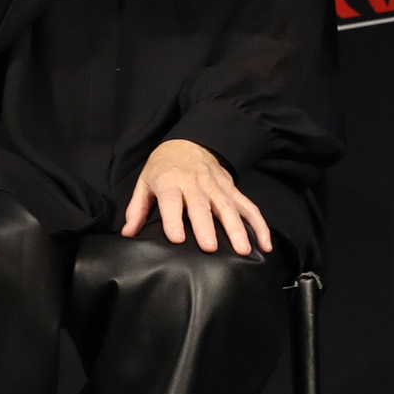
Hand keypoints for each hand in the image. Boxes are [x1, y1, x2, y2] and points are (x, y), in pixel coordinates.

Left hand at [123, 138, 271, 256]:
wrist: (189, 142)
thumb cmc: (164, 167)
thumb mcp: (145, 182)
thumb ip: (137, 209)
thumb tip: (128, 233)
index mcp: (170, 181)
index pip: (171, 199)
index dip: (173, 218)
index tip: (177, 238)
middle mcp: (194, 183)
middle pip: (201, 205)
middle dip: (206, 226)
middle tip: (210, 248)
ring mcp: (216, 187)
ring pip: (228, 207)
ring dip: (237, 228)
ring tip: (243, 250)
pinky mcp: (232, 189)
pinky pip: (248, 207)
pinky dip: (260, 225)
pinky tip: (265, 244)